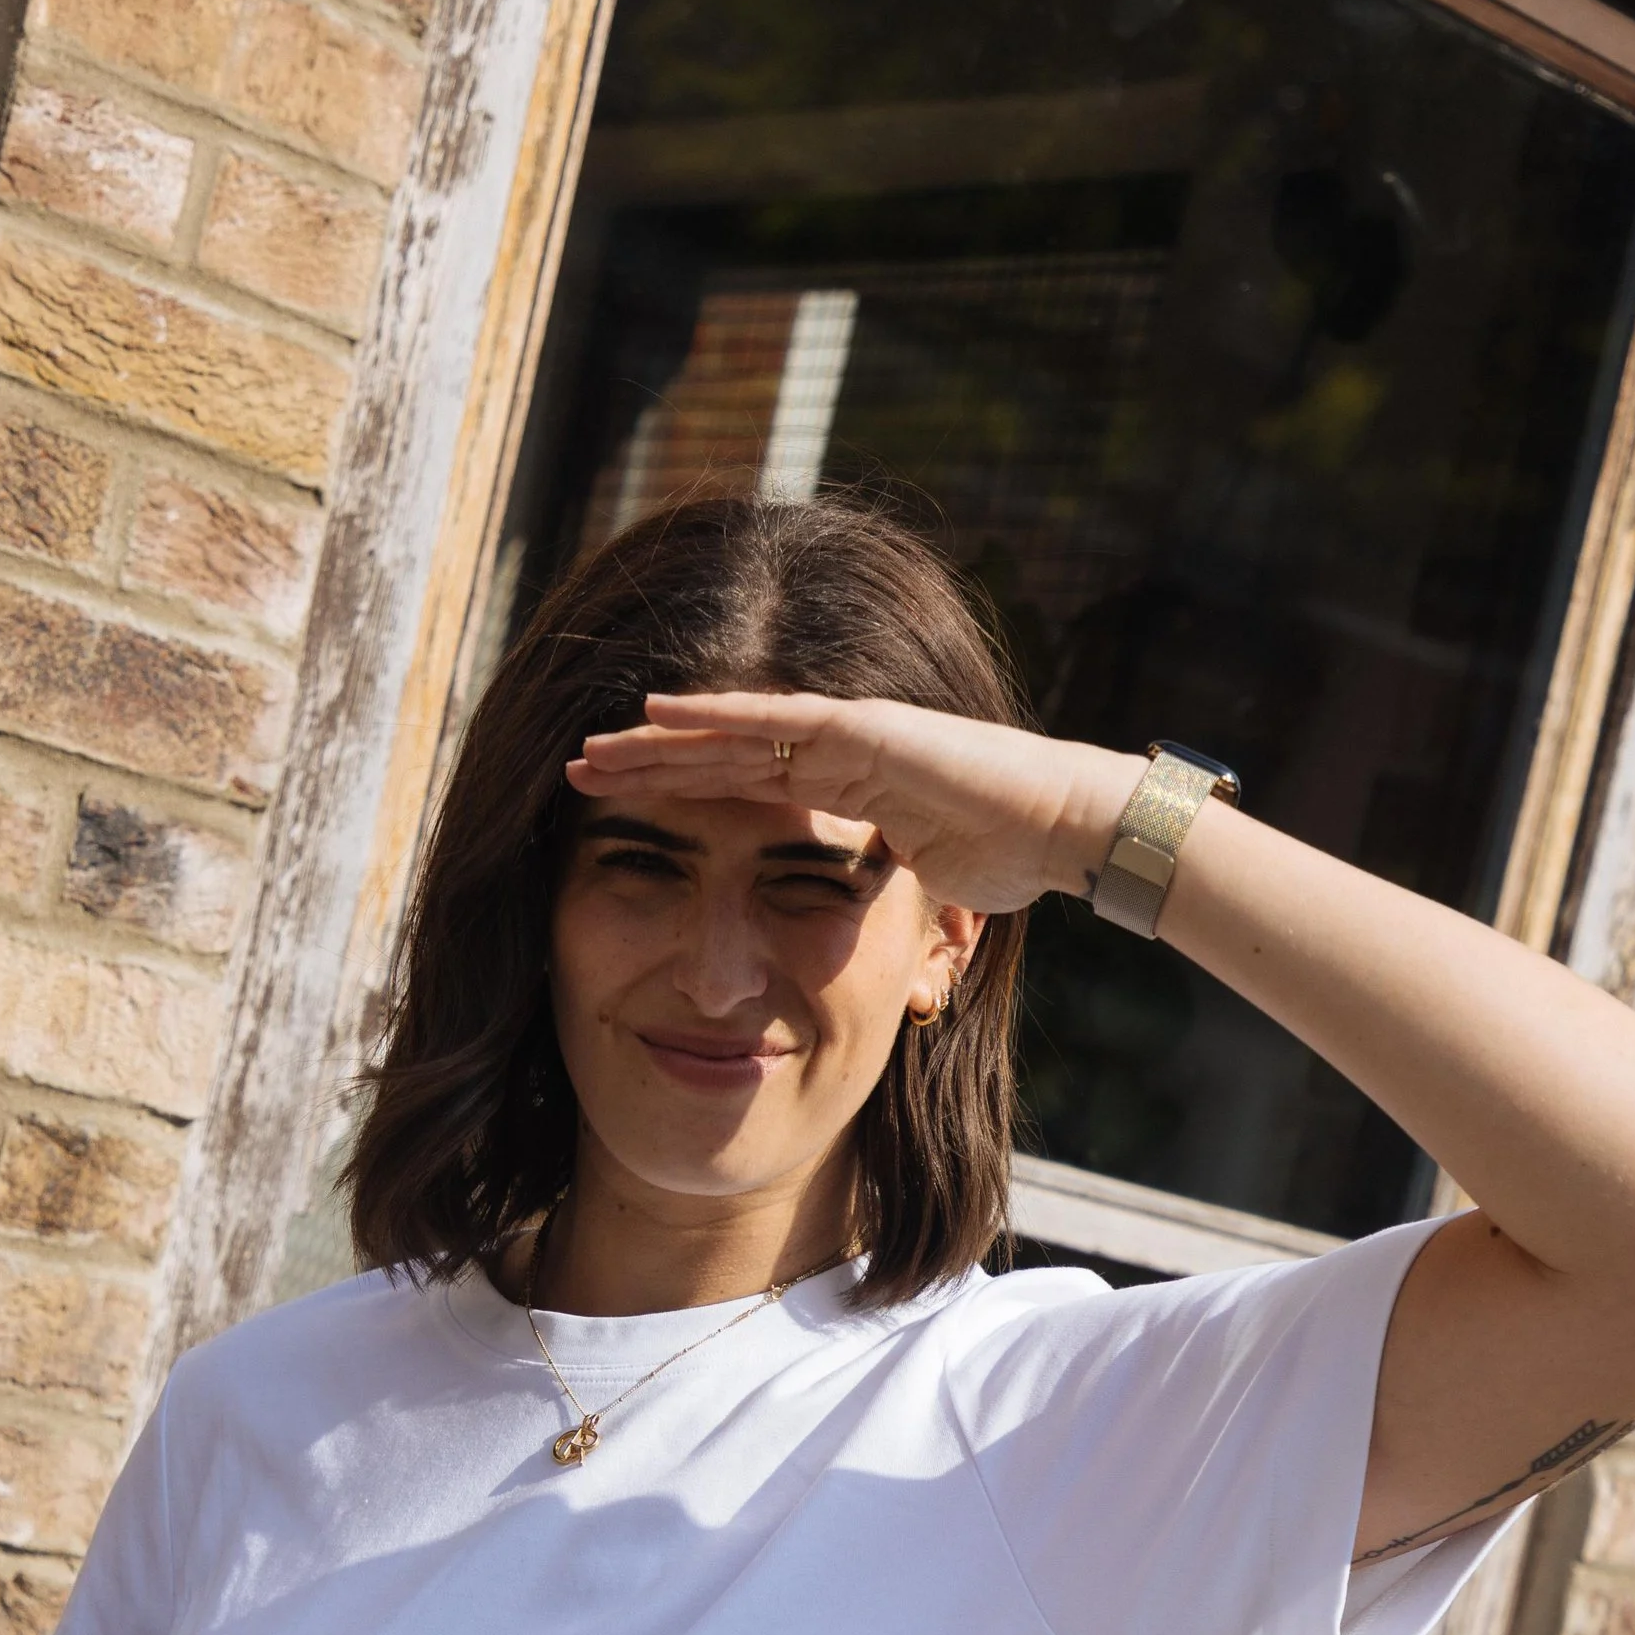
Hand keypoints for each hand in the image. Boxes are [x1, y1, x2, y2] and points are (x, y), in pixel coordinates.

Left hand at [567, 692, 1140, 911]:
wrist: (1059, 828)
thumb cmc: (1005, 856)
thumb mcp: (913, 882)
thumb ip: (871, 884)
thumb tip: (850, 922)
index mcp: (840, 788)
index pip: (739, 788)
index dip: (676, 795)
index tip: (615, 810)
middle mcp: (832, 752)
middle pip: (717, 756)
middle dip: (645, 766)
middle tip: (574, 772)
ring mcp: (844, 734)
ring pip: (728, 733)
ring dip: (657, 740)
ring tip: (591, 748)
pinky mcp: (860, 729)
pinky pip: (772, 721)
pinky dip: (714, 715)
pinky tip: (657, 711)